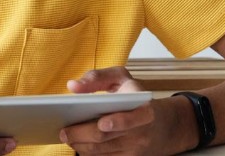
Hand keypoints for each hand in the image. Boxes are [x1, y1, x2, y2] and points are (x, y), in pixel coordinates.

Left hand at [59, 67, 187, 154]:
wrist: (160, 124)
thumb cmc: (134, 97)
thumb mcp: (121, 79)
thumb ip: (97, 77)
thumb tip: (73, 86)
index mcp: (145, 110)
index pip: (133, 119)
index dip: (119, 122)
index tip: (102, 123)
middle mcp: (141, 133)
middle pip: (106, 138)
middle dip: (82, 135)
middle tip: (64, 131)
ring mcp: (134, 150)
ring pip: (101, 152)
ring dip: (80, 145)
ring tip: (67, 136)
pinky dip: (87, 152)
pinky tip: (78, 143)